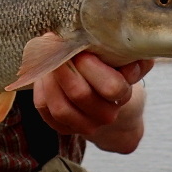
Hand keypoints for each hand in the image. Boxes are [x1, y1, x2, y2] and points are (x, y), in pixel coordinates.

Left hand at [32, 52, 152, 137]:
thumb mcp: (129, 59)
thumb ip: (131, 54)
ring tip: (46, 57)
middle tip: (56, 45)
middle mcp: (106, 114)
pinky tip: (42, 71)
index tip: (80, 46)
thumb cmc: (116, 69)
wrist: (108, 98)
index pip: (111, 86)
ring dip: (49, 79)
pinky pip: (45, 108)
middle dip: (64, 67)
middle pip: (80, 94)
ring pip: (60, 106)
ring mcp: (84, 124)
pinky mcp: (63, 127)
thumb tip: (124, 50)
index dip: (91, 65)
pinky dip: (40, 88)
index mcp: (122, 95)